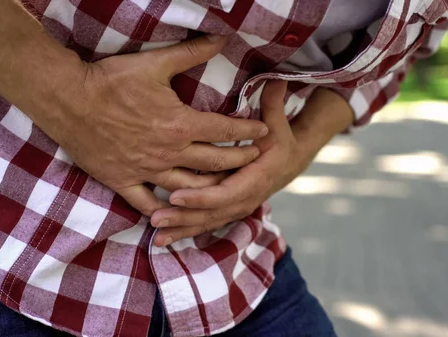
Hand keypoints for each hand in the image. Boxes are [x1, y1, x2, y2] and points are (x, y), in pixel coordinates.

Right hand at [40, 35, 268, 215]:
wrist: (68, 99)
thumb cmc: (111, 80)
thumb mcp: (155, 62)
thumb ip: (192, 53)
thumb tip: (221, 38)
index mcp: (180, 124)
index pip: (224, 130)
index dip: (247, 130)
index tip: (263, 132)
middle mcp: (168, 152)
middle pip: (214, 162)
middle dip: (240, 160)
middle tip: (256, 160)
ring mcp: (146, 171)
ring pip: (189, 187)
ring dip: (212, 189)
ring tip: (228, 189)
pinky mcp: (123, 181)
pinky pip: (146, 203)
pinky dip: (162, 210)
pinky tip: (174, 213)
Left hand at [150, 80, 299, 244]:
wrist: (291, 161)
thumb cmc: (279, 138)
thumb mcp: (277, 122)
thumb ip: (271, 103)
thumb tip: (275, 79)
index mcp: (257, 177)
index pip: (227, 192)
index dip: (202, 196)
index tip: (176, 195)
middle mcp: (247, 198)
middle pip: (213, 212)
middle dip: (185, 216)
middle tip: (157, 217)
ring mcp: (236, 207)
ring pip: (207, 222)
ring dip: (182, 228)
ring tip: (156, 232)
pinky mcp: (227, 211)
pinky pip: (205, 224)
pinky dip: (185, 231)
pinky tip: (163, 238)